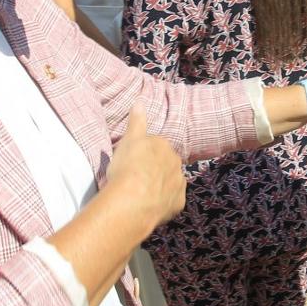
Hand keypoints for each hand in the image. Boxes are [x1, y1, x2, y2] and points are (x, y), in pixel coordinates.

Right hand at [106, 103, 186, 227]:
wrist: (132, 201)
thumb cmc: (128, 167)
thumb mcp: (129, 140)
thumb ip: (136, 120)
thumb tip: (140, 100)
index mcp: (164, 146)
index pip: (155, 145)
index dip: (142, 154)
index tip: (132, 161)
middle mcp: (176, 162)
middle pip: (165, 163)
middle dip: (154, 168)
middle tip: (135, 177)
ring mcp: (178, 183)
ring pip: (170, 181)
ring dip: (160, 185)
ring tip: (141, 193)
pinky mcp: (178, 203)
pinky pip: (171, 200)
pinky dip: (162, 202)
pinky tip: (149, 205)